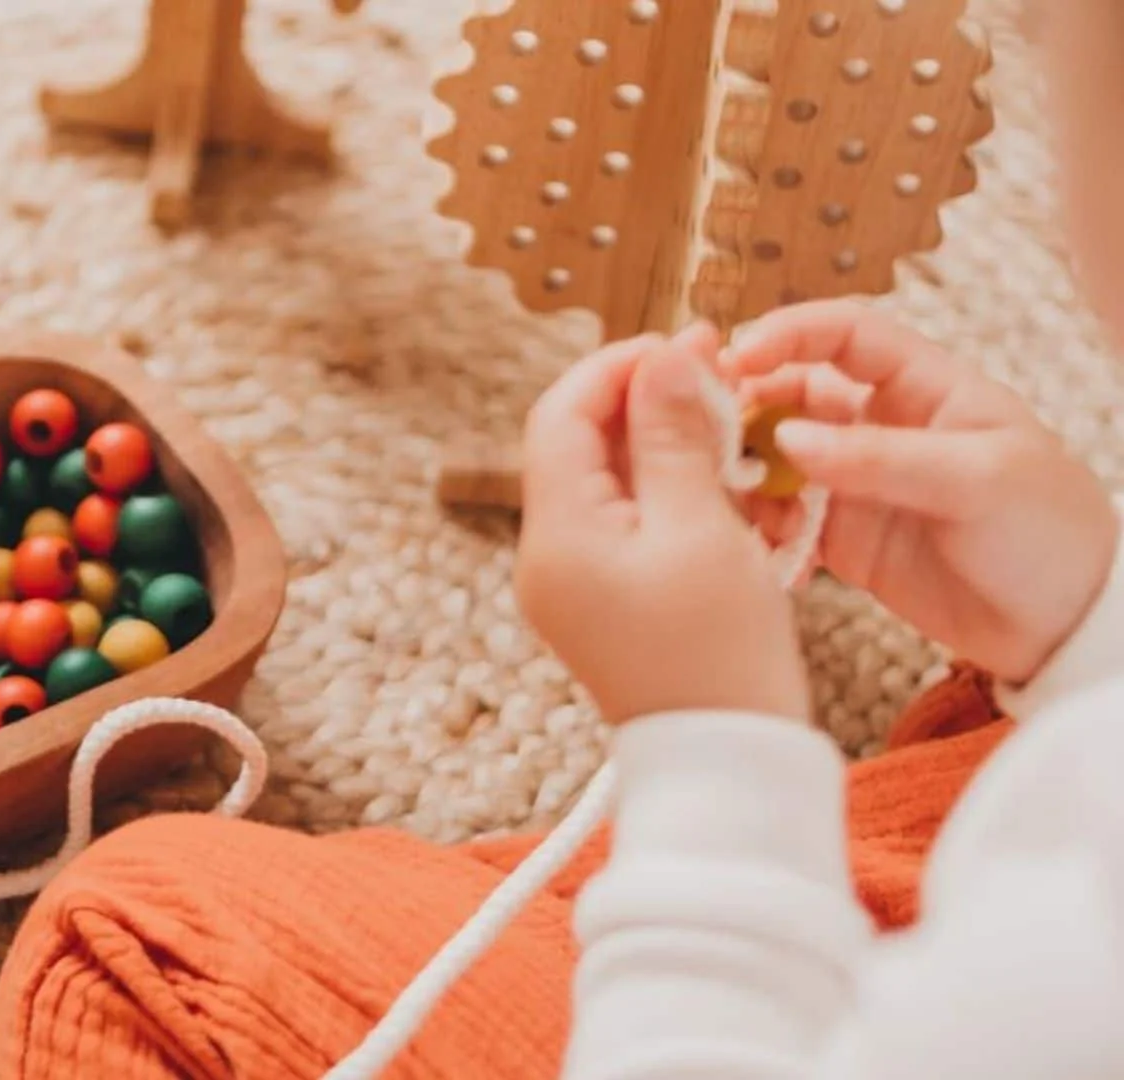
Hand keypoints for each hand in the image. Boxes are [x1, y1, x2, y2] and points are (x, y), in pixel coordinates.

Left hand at [516, 327, 811, 724]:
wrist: (726, 764)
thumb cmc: (721, 654)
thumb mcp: (703, 529)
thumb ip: (673, 437)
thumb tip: (663, 356)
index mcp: (556, 535)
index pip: (560, 415)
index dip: (619, 366)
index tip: (687, 343)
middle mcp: (547, 556)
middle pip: (578, 443)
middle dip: (643, 398)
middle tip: (717, 368)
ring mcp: (572, 582)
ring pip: (606, 479)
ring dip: (660, 439)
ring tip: (730, 416)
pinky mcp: (604, 601)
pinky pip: (625, 520)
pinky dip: (666, 486)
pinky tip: (721, 473)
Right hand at [724, 300, 1119, 683]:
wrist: (1065, 628)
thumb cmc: (1047, 533)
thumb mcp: (976, 481)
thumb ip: (880, 458)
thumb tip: (788, 438)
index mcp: (924, 388)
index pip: (844, 334)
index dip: (787, 334)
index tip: (737, 356)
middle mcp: (879, 427)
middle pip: (790, 391)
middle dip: (742, 402)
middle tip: (699, 427)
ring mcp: (855, 483)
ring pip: (772, 456)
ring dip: (738, 466)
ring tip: (712, 489)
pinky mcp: (839, 538)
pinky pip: (777, 520)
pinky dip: (753, 526)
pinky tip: (744, 540)